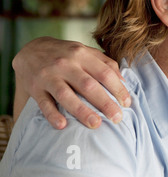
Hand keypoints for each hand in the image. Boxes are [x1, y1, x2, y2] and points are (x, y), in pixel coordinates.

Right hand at [12, 37, 130, 128]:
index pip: (104, 73)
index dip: (118, 88)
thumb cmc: (66, 54)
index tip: (127, 103)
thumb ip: (106, 63)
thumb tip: (123, 81)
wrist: (30, 50)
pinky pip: (43, 103)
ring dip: (81, 111)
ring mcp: (49, 76)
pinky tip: (62, 126)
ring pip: (66, 95)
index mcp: (82, 55)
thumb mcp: (86, 52)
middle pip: (88, 85)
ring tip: (95, 124)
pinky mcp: (35, 87)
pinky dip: (52, 115)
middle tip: (117, 118)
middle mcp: (66, 64)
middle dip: (105, 103)